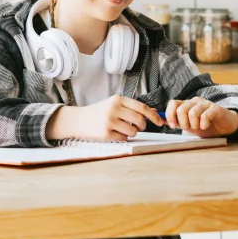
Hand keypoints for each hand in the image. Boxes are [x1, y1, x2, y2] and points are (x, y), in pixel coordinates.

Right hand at [49, 95, 163, 141]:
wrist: (78, 120)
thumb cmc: (98, 112)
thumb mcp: (114, 104)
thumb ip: (132, 107)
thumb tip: (153, 112)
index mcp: (118, 99)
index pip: (142, 107)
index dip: (153, 116)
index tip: (159, 122)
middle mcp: (114, 109)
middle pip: (140, 120)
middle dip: (143, 126)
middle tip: (139, 126)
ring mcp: (109, 121)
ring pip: (133, 131)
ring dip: (132, 132)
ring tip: (123, 129)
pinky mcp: (105, 133)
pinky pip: (124, 138)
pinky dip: (123, 137)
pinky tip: (114, 133)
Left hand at [166, 98, 237, 137]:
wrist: (224, 127)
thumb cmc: (206, 125)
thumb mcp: (189, 125)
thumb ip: (177, 122)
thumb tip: (161, 120)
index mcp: (187, 104)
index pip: (173, 103)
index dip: (170, 115)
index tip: (173, 126)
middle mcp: (194, 101)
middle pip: (181, 109)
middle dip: (183, 122)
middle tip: (189, 128)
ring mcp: (205, 103)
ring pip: (192, 112)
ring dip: (194, 124)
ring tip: (199, 127)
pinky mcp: (215, 108)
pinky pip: (205, 115)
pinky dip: (203, 124)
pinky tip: (206, 126)